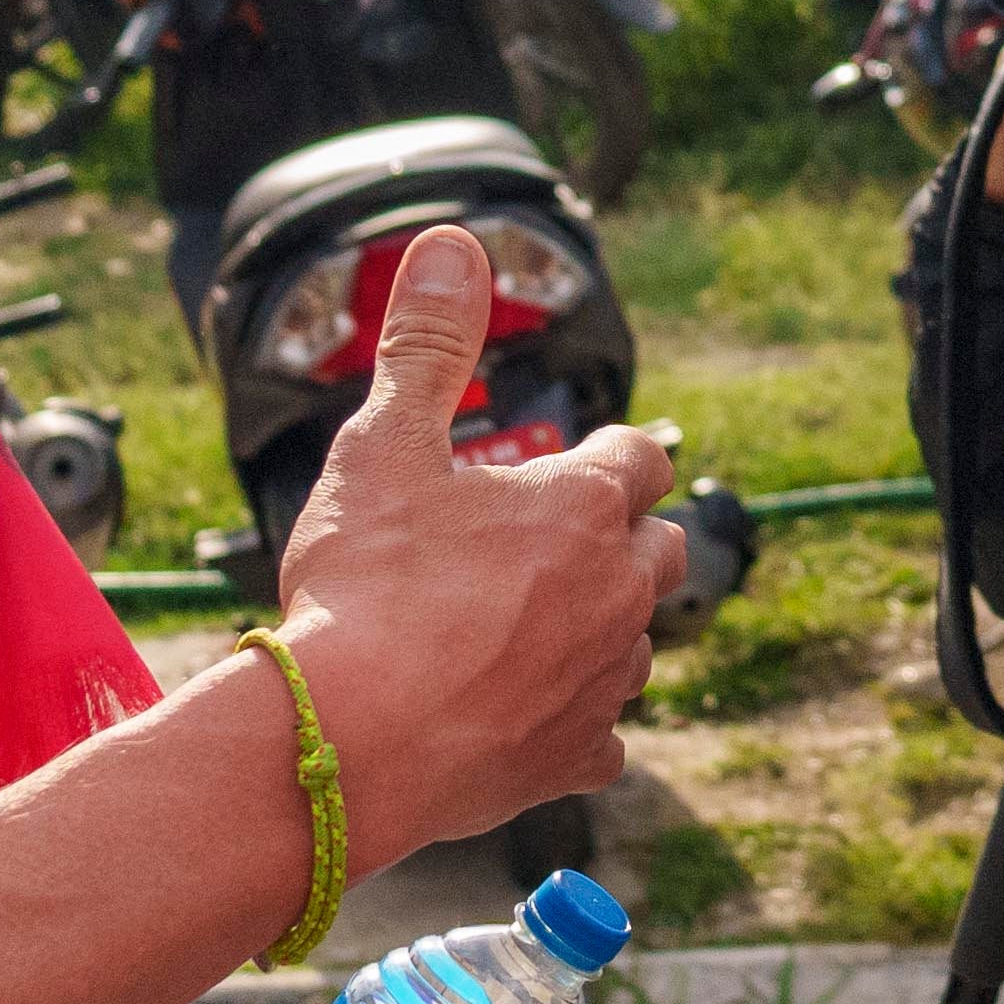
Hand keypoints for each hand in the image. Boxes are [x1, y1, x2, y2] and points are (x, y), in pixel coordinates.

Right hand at [259, 227, 690, 848]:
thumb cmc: (364, 591)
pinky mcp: (573, 757)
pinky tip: (530, 719)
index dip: (610, 454)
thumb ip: (427, 346)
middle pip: (660, 548)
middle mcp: (614, 591)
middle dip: (623, 538)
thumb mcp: (384, 447)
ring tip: (536, 626)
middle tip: (557, 542)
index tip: (582, 460)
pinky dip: (576, 725)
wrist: (343, 742)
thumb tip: (452, 245)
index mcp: (580, 508)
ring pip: (636, 642)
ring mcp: (601, 681)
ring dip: (601, 628)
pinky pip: (605, 738)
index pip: (639, 457)